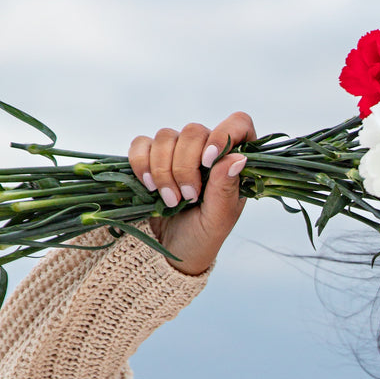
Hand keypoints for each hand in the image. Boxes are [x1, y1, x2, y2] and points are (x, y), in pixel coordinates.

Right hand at [127, 113, 256, 276]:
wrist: (169, 254)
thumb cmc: (202, 238)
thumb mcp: (219, 220)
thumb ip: (226, 189)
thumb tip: (237, 156)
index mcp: (233, 162)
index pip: (239, 124)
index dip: (224, 134)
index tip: (209, 161)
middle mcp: (207, 150)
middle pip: (194, 130)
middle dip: (186, 166)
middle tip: (188, 197)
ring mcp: (177, 152)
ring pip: (166, 136)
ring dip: (164, 170)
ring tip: (170, 200)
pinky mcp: (149, 158)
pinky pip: (141, 144)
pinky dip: (141, 164)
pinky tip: (148, 187)